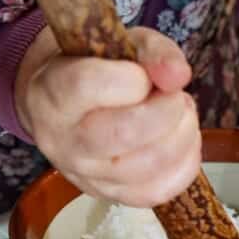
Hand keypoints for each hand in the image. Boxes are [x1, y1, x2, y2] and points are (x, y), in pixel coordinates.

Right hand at [14, 25, 200, 206]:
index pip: (87, 86)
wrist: (63, 105)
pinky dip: (184, 164)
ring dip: (182, 135)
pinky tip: (182, 139)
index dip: (133, 78)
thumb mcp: (121, 42)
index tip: (145, 75)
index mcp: (54, 92)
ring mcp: (84, 174)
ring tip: (181, 114)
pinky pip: (156, 192)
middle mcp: (63, 140)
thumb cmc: (95, 67)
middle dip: (167, 110)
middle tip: (175, 96)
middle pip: (123, 133)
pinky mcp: (108, 195)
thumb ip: (154, 51)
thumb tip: (178, 75)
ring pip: (146, 166)